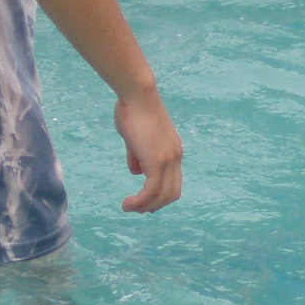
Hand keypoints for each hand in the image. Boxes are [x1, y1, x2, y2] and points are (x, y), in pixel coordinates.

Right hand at [116, 87, 183, 211]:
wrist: (137, 96)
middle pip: (172, 193)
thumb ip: (138, 156)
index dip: (160, 197)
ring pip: (162, 195)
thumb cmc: (133, 111)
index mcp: (173, 152)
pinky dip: (140, 201)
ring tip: (129, 208)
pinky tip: (128, 203)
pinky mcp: (157, 160)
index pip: (174, 183)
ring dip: (145, 206)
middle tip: (136, 209)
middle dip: (154, 205)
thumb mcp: (135, 139)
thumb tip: (137, 172)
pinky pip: (151, 190)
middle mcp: (175, 157)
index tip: (144, 202)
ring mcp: (168, 159)